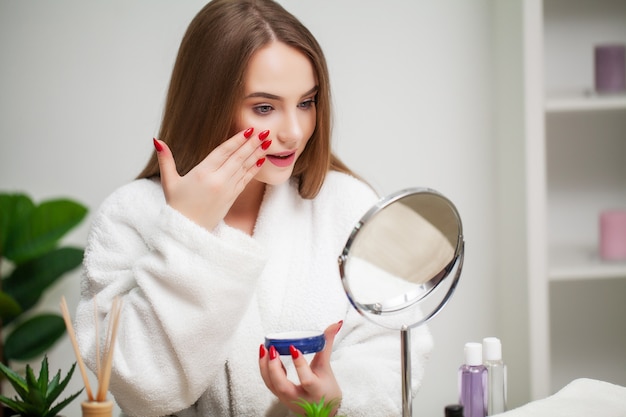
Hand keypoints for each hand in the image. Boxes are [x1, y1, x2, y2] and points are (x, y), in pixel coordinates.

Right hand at [153, 128, 269, 230]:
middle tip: (264, 131)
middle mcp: (218, 180)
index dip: (237, 140)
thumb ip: (165, 159)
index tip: (248, 130)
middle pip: (237, 158)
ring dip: (256, 154)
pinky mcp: (232, 197)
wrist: (188, 231)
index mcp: (202, 173)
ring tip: (267, 142)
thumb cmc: (178, 207)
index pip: (223, 152)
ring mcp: (227, 189)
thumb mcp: (169, 182)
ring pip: (244, 167)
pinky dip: (254, 169)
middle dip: (252, 144)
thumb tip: (157, 140)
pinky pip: (245, 180)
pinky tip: (261, 160)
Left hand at [259, 322, 342, 415]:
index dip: (299, 364)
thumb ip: (327, 344)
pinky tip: (267, 357)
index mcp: (315, 391)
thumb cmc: (326, 389)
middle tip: (272, 349)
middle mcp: (300, 397)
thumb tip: (335, 324)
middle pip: (282, 386)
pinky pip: (269, 384)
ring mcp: (288, 399)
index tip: (293, 348)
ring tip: (264, 349)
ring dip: (265, 367)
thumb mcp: (327, 366)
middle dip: (274, 367)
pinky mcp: (280, 397)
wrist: (323, 410)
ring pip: (272, 385)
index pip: (306, 380)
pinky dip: (266, 370)